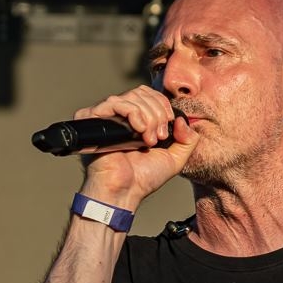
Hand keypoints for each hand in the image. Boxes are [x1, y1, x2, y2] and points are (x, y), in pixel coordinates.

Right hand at [73, 85, 198, 209]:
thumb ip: (188, 140)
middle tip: (159, 138)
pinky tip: (138, 131)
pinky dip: (133, 113)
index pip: (150, 94)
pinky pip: (115, 102)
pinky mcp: (93, 119)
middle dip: (158, 113)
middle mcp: (120, 116)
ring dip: (149, 117)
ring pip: (132, 96)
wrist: (125, 190)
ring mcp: (107, 116)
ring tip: (149, 140)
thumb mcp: (175, 159)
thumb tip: (182, 119)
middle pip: (143, 92)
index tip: (168, 128)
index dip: (163, 105)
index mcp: (136, 120)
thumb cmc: (144, 178)